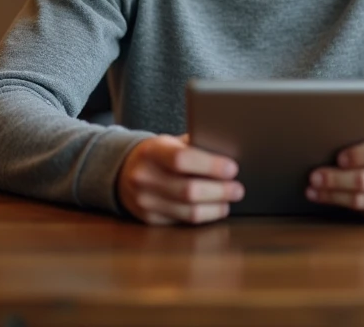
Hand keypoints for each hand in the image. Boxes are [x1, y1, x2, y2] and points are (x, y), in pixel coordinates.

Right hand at [117, 134, 243, 224]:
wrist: (125, 172)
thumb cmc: (158, 154)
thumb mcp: (170, 143)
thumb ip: (195, 146)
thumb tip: (229, 153)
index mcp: (152, 152)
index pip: (182, 160)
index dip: (210, 165)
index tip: (232, 168)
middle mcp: (144, 177)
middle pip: (189, 190)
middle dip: (219, 191)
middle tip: (238, 188)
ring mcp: (145, 201)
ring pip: (188, 211)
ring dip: (215, 207)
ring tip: (229, 200)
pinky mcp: (150, 219)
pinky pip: (183, 221)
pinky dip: (204, 216)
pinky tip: (214, 208)